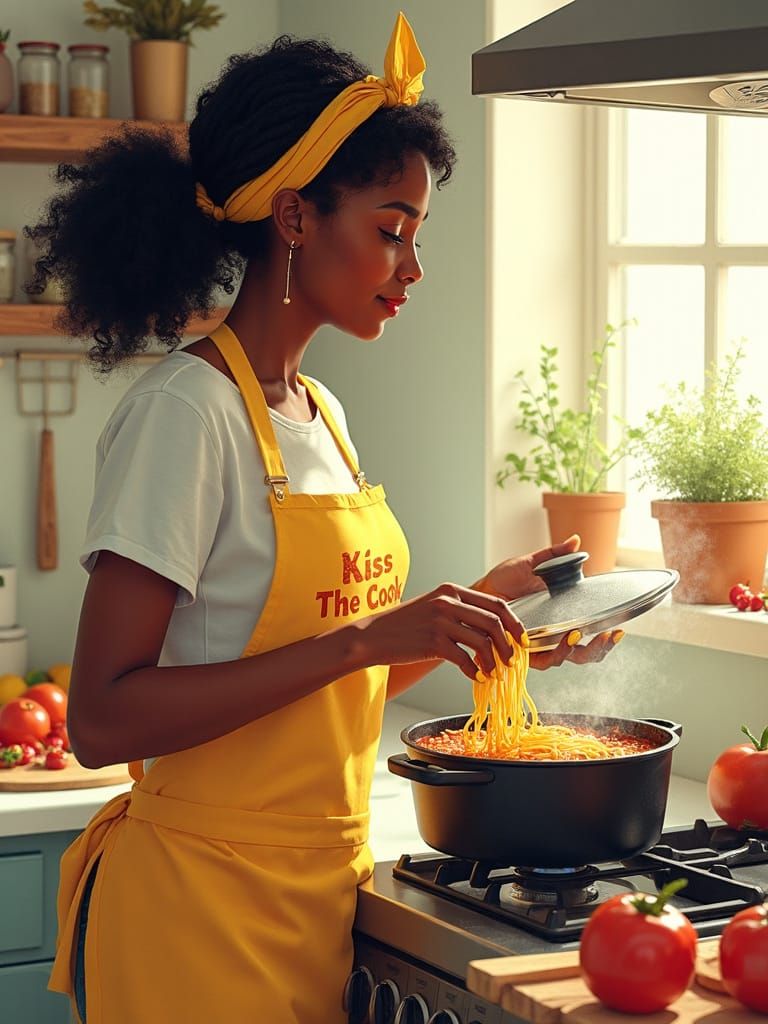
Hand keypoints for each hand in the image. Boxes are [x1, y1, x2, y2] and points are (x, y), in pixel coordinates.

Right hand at [356, 582, 526, 681]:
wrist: (373, 635)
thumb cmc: (404, 625)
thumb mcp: (433, 608)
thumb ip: (459, 612)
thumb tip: (490, 630)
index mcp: (452, 590)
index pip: (496, 603)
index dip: (515, 622)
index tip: (521, 639)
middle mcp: (448, 601)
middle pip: (494, 622)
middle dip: (509, 644)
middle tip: (512, 660)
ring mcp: (440, 621)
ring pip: (482, 641)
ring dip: (493, 661)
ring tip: (493, 672)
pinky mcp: (433, 641)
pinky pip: (464, 658)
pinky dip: (474, 671)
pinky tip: (475, 677)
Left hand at [473, 533, 623, 669]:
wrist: (480, 591)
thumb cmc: (503, 579)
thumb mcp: (532, 563)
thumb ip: (555, 555)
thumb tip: (577, 540)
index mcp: (561, 618)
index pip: (591, 634)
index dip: (607, 637)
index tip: (620, 628)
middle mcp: (553, 636)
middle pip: (585, 653)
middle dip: (602, 647)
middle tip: (612, 634)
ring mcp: (539, 644)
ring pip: (567, 659)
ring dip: (581, 649)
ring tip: (584, 633)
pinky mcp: (523, 651)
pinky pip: (544, 660)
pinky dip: (558, 651)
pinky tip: (566, 638)